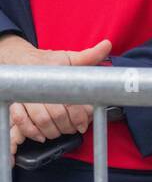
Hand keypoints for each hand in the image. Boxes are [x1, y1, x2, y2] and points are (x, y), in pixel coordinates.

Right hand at [3, 38, 111, 156]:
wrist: (21, 61)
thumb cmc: (47, 63)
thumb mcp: (68, 59)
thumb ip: (89, 56)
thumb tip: (106, 46)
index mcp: (53, 76)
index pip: (68, 101)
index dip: (78, 116)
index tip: (83, 124)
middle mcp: (38, 87)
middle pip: (55, 115)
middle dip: (67, 126)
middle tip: (74, 128)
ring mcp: (25, 96)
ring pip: (40, 121)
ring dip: (52, 131)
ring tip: (60, 131)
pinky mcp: (15, 103)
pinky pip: (20, 121)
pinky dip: (31, 131)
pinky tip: (42, 135)